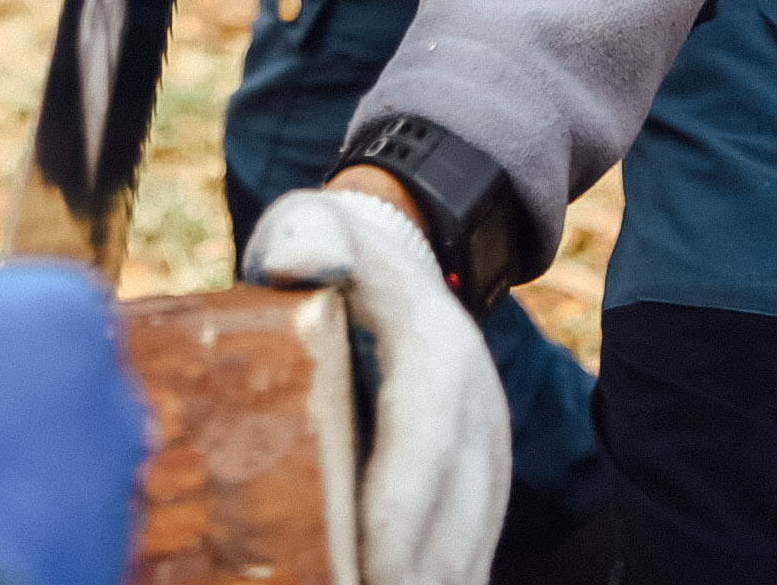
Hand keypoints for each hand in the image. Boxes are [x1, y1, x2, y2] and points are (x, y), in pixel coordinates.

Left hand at [242, 185, 511, 584]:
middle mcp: (476, 408)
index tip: (371, 572)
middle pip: (455, 517)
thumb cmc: (342, 258)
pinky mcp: (482, 487)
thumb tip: (289, 260)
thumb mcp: (316, 226)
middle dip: (413, 574)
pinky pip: (469, 553)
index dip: (401, 514)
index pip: (426, 443)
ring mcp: (487, 453)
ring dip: (430, 582)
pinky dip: (438, 580)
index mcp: (436, 350)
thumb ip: (304, 237)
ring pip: (469, 548)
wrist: (406, 265)